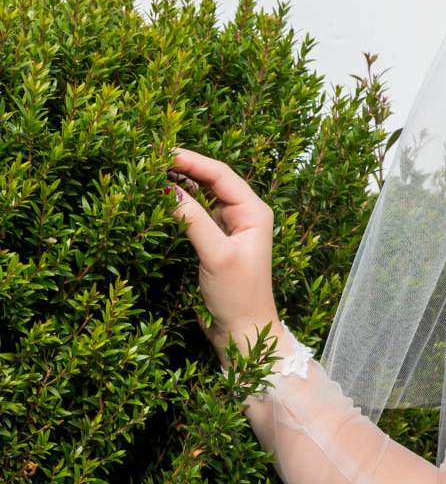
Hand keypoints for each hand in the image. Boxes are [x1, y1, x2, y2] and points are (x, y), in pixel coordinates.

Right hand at [166, 147, 280, 362]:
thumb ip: (193, 221)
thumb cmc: (238, 295)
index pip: (221, 175)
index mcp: (254, 212)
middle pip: (213, 180)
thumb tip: (167, 190)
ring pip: (204, 195)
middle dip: (185, 168)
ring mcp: (231, 227)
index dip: (193, 161)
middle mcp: (245, 214)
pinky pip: (198, 214)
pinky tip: (163, 197)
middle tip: (152, 158)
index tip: (163, 152)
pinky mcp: (218, 241)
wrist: (245, 331)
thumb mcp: (216, 255)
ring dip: (181, 184)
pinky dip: (181, 204)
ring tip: (152, 171)